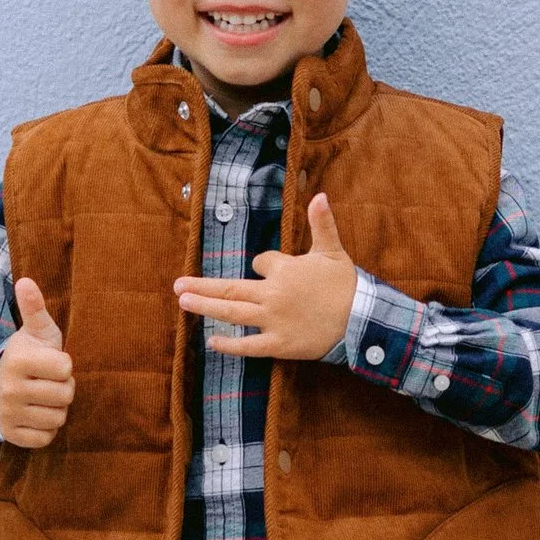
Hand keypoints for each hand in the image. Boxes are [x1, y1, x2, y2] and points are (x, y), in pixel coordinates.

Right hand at [0, 277, 75, 447]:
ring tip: (43, 397)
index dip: (64, 366)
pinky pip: (46, 438)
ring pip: (58, 418)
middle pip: (65, 395)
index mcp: (18, 360)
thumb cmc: (29, 355)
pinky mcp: (10, 435)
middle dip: (63, 388)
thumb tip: (26, 280)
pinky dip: (46, 428)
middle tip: (48, 381)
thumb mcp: (35, 332)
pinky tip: (36, 414)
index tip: (51, 363)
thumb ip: (34, 308)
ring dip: (56, 409)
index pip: (66, 368)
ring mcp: (8, 413)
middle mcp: (10, 388)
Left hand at [176, 187, 359, 363]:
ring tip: (183, 301)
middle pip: (230, 288)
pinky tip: (211, 341)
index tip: (270, 271)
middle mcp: (272, 294)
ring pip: (232, 312)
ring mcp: (273, 320)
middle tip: (178, 285)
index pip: (260, 263)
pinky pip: (248, 345)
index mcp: (284, 269)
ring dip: (205, 306)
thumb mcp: (333, 250)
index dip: (263, 266)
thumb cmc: (346, 284)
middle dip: (202, 285)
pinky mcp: (279, 344)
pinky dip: (229, 344)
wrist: (362, 319)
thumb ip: (322, 223)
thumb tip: (319, 195)